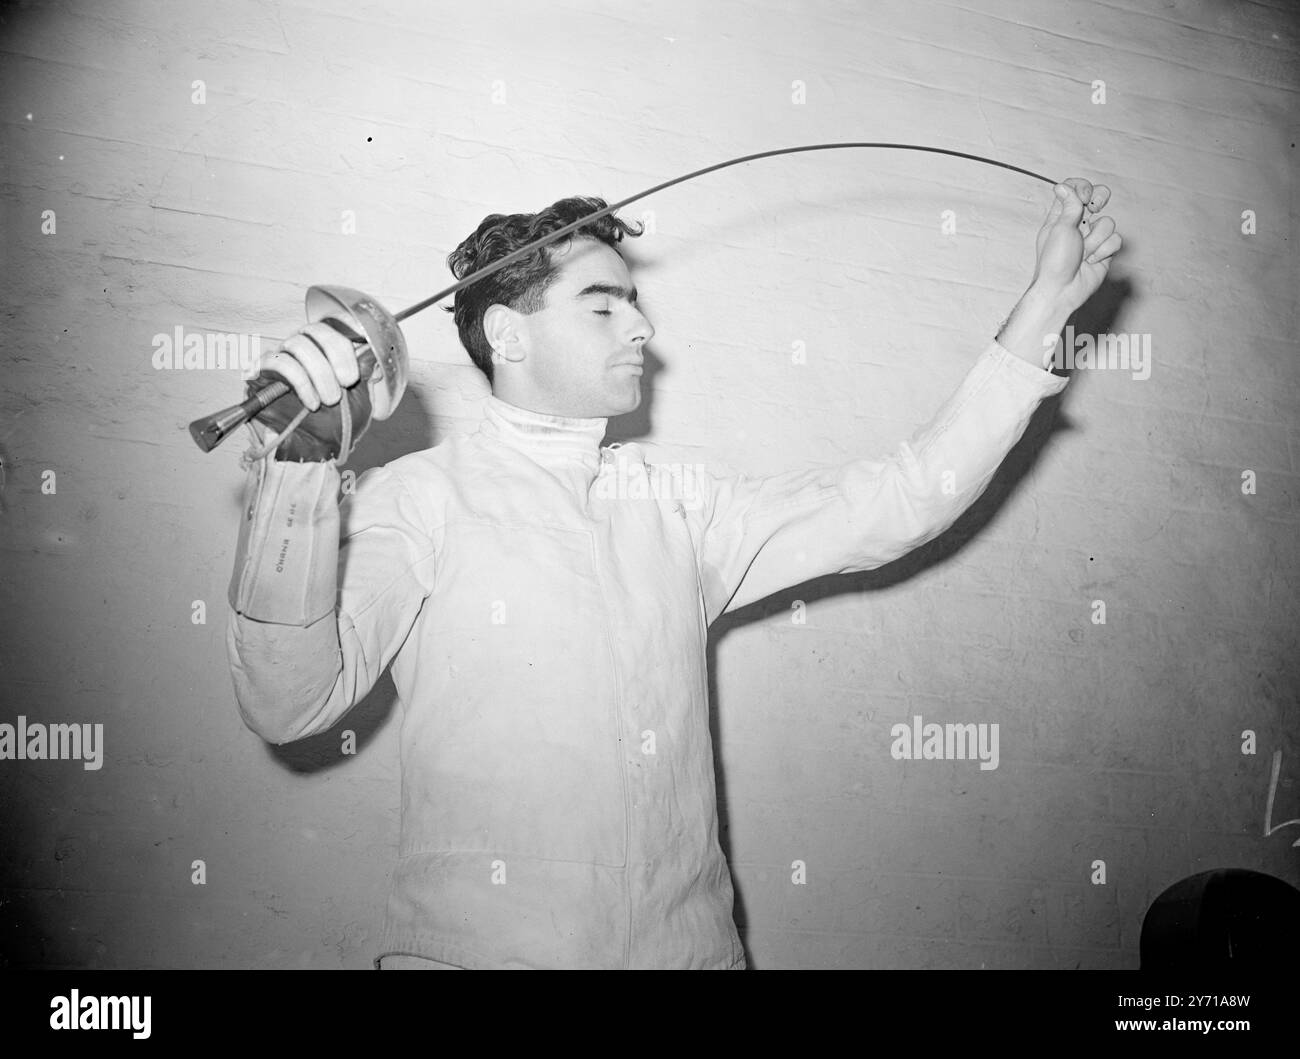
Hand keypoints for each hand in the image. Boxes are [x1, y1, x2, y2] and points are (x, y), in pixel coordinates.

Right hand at [249, 320, 371, 461]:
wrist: (311, 451)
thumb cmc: (334, 426)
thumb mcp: (360, 400)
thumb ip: (366, 374)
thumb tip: (375, 355)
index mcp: (324, 351)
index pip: (333, 326)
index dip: (345, 344)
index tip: (354, 373)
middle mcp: (301, 349)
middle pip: (315, 330)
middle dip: (335, 356)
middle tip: (346, 383)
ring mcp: (280, 359)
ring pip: (298, 345)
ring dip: (319, 373)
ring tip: (329, 400)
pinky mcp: (261, 373)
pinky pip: (278, 363)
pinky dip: (300, 382)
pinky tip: (311, 402)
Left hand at [1029, 177, 1122, 312]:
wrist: (1063, 290)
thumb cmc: (1055, 261)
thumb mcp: (1059, 228)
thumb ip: (1068, 205)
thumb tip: (1061, 185)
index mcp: (1061, 216)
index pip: (1075, 189)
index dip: (1082, 187)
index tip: (1083, 196)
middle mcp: (1078, 224)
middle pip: (1097, 197)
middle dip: (1099, 199)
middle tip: (1093, 208)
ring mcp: (1092, 237)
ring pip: (1108, 222)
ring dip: (1096, 239)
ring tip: (1083, 253)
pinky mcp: (1104, 250)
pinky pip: (1115, 240)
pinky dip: (1104, 251)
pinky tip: (1092, 261)